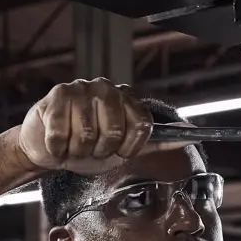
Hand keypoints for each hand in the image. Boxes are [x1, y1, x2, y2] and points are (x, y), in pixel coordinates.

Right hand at [14, 78, 179, 174]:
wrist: (50, 149)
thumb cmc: (88, 148)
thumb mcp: (124, 149)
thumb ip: (156, 142)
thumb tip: (191, 136)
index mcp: (127, 98)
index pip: (143, 126)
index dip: (129, 148)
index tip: (118, 153)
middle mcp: (107, 88)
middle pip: (115, 131)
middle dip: (101, 150)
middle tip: (91, 149)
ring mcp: (82, 89)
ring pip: (86, 135)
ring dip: (77, 150)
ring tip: (73, 145)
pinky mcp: (58, 95)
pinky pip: (61, 135)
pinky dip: (58, 148)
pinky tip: (57, 142)